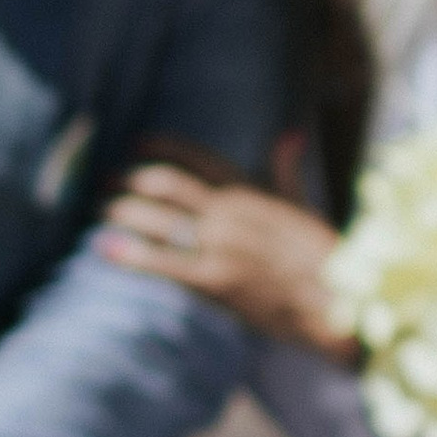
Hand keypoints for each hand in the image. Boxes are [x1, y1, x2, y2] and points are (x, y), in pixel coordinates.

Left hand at [97, 160, 354, 356]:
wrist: (338, 301)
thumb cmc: (325, 257)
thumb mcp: (304, 206)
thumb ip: (286, 171)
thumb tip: (288, 135)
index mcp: (252, 190)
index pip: (198, 157)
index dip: (162, 146)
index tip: (136, 143)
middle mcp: (231, 211)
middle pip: (166, 183)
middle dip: (129, 179)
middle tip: (106, 181)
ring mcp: (221, 245)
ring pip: (157, 219)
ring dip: (120, 211)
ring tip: (98, 210)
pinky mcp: (216, 281)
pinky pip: (163, 263)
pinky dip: (129, 254)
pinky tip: (103, 247)